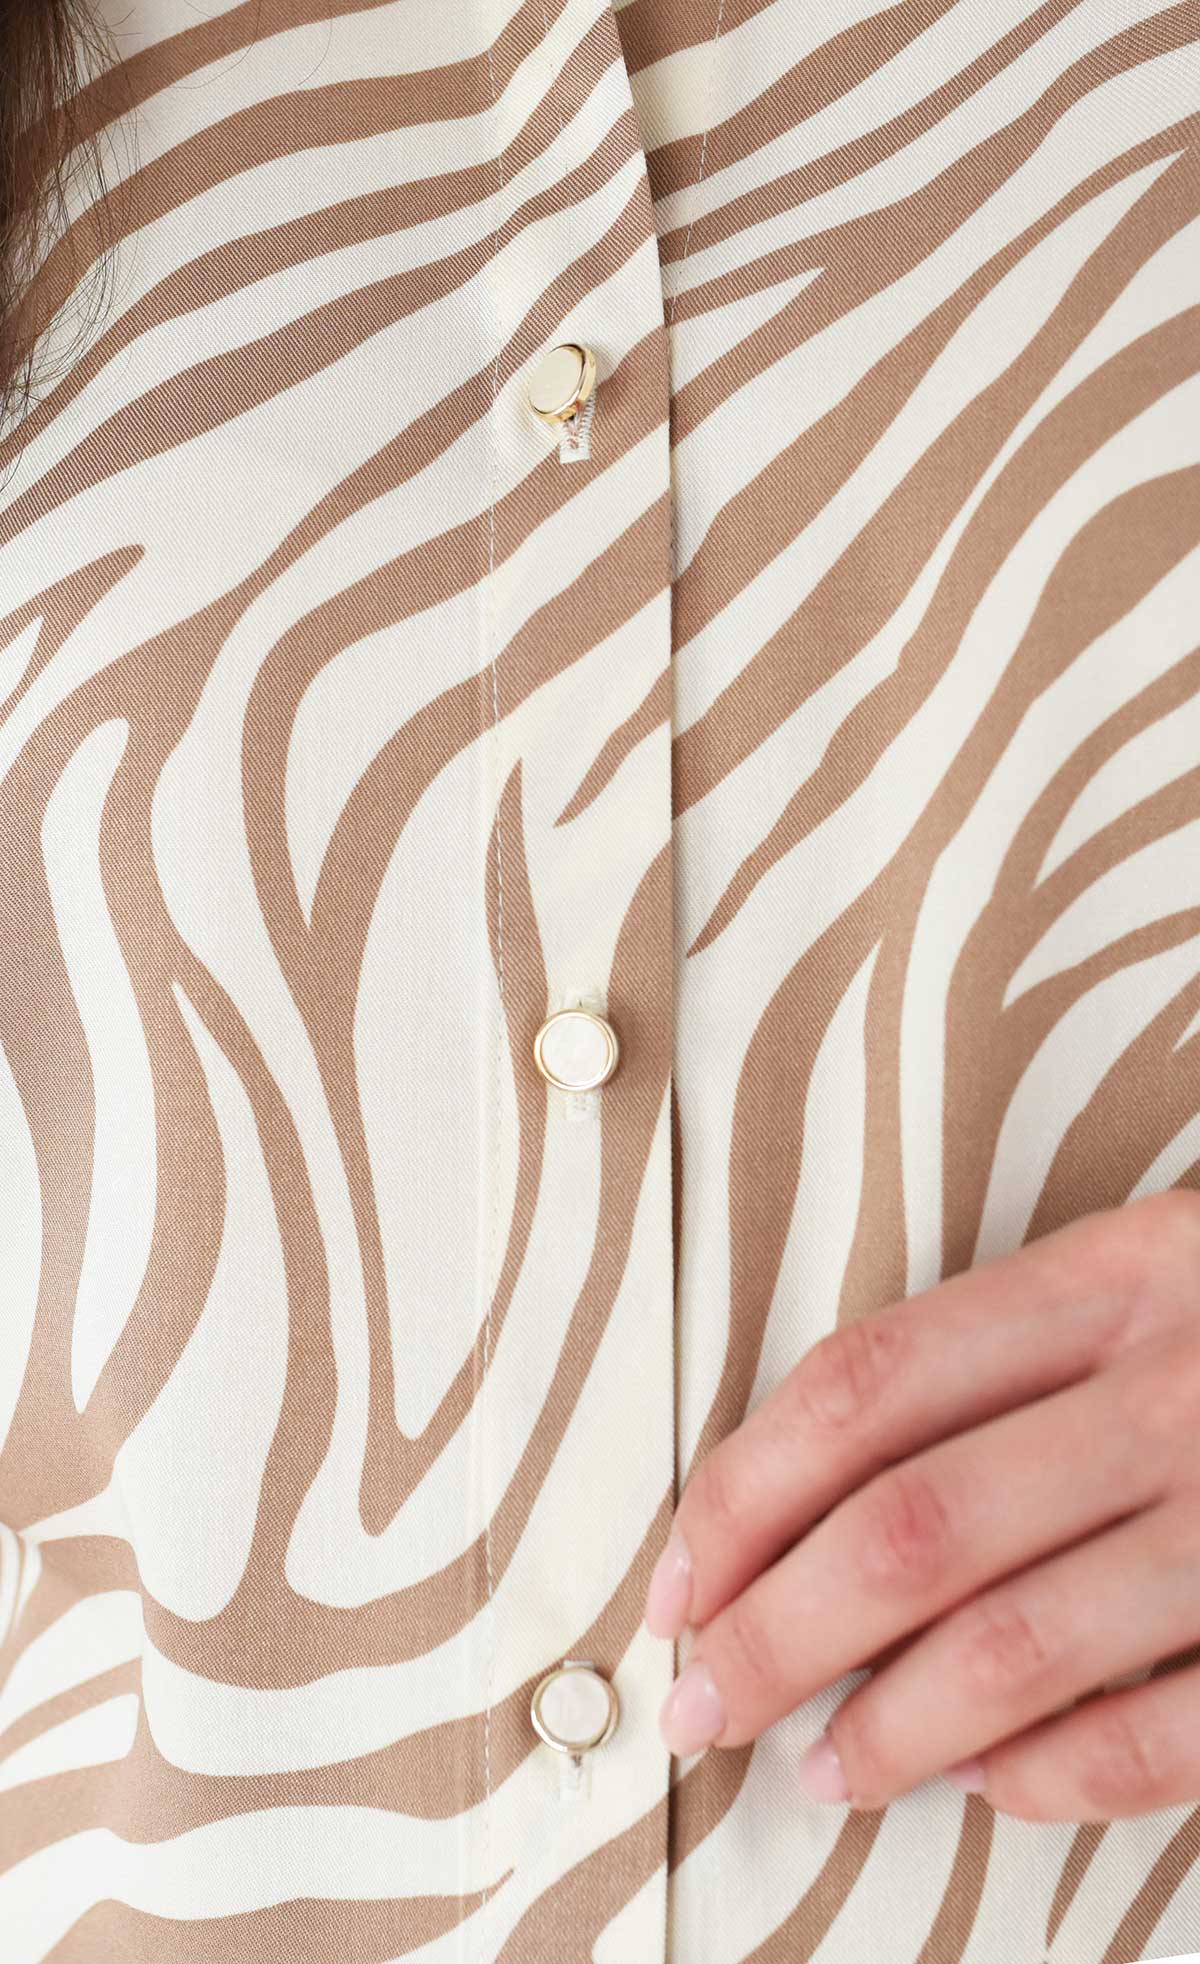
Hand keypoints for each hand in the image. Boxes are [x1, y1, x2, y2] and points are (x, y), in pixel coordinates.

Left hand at [643, 1189, 1199, 1820]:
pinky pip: (1169, 1734)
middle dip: (776, 1632)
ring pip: (1022, 1646)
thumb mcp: (1158, 1268)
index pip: (868, 1385)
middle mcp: (1177, 1386)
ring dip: (891, 1729)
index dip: (745, 1492)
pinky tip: (988, 1788)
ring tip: (823, 1769)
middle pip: (913, 1527)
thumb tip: (806, 1504)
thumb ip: (1011, 1357)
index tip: (681, 1576)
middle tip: (704, 1700)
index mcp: (1118, 1274)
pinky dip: (1058, 1779)